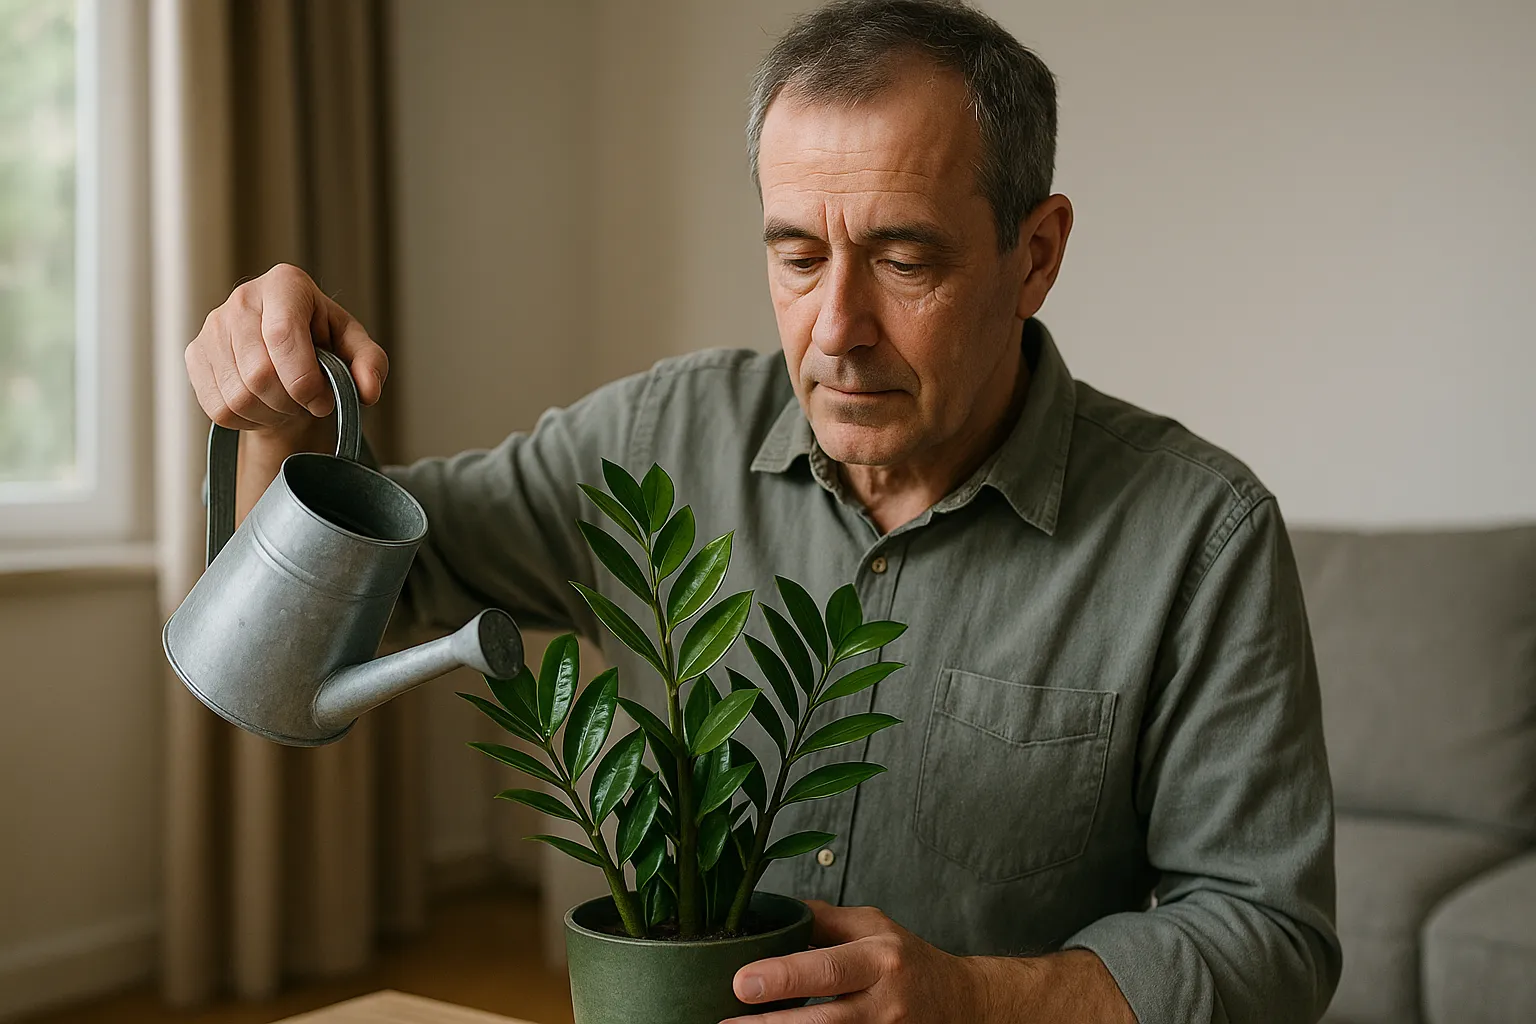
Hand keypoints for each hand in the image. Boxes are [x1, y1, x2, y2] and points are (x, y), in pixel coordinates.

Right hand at [185, 263, 387, 436]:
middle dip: (290, 402)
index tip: (323, 400)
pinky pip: (219, 407)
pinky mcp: (195, 354)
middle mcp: (243, 298)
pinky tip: (264, 406)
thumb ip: (370, 365)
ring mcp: (213, 326)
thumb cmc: (324, 345)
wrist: (286, 354)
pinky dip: (248, 420)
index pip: (282, 335)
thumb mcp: (355, 349)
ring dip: (270, 414)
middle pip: (258, 372)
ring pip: (238, 395)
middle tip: (307, 403)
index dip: (304, 380)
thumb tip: (368, 391)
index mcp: (286, 284)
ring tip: (287, 403)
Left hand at [721, 900, 990, 1022]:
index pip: (828, 968)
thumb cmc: (906, 959)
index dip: (785, 976)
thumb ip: (823, 921)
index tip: (742, 981)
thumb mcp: (871, 926)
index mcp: (880, 959)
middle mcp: (884, 1003)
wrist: (960, 1002)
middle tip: (726, 1023)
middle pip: (824, 1021)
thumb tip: (771, 909)